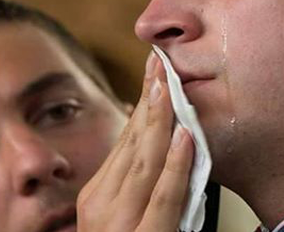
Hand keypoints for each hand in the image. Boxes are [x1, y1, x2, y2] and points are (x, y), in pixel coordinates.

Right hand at [77, 52, 194, 231]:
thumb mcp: (122, 209)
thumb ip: (135, 176)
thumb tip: (151, 133)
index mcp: (99, 195)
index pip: (125, 139)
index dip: (143, 104)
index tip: (155, 74)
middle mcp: (103, 204)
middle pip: (133, 143)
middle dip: (151, 101)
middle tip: (163, 67)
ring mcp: (120, 223)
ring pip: (146, 162)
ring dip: (161, 121)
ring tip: (171, 88)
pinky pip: (164, 196)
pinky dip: (176, 165)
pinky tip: (185, 138)